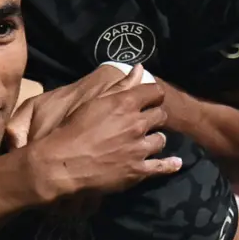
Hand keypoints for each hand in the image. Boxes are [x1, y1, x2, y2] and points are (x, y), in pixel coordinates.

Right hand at [24, 66, 181, 201]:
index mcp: (126, 104)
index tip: (150, 99)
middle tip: (146, 121)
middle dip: (154, 116)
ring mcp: (139, 148)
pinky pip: (161, 167)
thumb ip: (121, 85)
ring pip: (161, 140)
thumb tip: (140, 68)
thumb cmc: (74, 129)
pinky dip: (170, 165)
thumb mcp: (95, 101)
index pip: (155, 92)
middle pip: (161, 115)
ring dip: (155, 139)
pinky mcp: (138, 171)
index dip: (153, 95)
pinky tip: (175, 163)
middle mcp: (137, 124)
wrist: (63, 163)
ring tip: (148, 142)